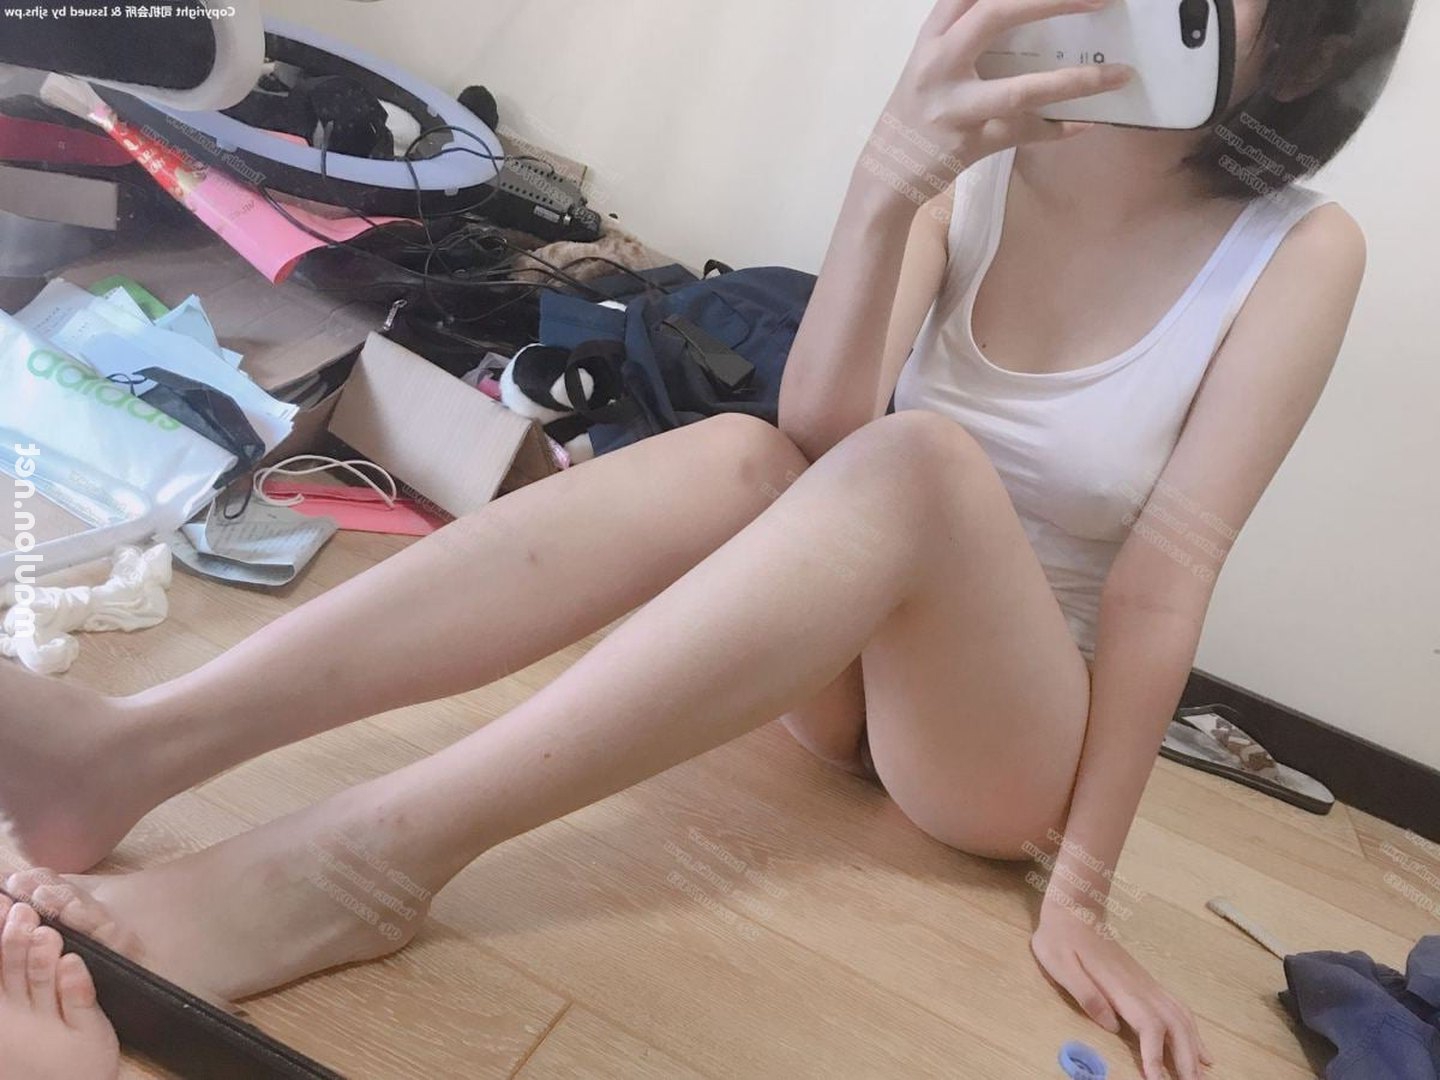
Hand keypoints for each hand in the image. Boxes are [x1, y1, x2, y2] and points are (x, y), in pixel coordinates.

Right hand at [866, 0, 1132, 197]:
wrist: (885, 171)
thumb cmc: (918, 111)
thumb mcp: (933, 63)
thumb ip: (966, 33)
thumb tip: (1026, 10)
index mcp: (932, 37)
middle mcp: (938, 64)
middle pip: (995, 14)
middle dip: (1052, 0)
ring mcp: (953, 106)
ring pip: (1020, 89)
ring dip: (1075, 81)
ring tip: (1119, 74)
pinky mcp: (968, 143)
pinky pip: (1024, 134)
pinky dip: (1059, 129)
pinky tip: (1088, 122)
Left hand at [1031, 906, 1213, 1079]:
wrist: (1074, 910)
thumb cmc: (1060, 940)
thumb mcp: (1060, 965)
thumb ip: (1086, 995)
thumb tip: (1111, 1025)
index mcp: (1121, 988)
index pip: (1149, 1027)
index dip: (1156, 1056)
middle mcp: (1142, 987)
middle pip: (1175, 1026)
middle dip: (1186, 1060)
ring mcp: (1147, 984)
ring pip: (1182, 1018)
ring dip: (1194, 1047)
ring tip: (1203, 1075)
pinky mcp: (1146, 983)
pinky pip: (1178, 1009)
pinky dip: (1193, 1031)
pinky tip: (1200, 1047)